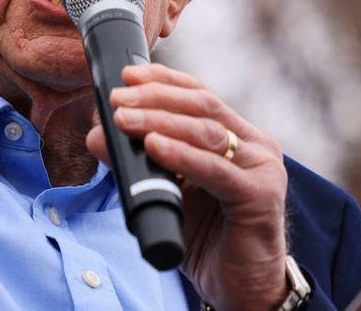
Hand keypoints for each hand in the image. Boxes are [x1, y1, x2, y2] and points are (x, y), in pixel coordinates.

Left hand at [86, 64, 289, 310]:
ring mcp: (262, 170)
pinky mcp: (261, 198)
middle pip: (202, 106)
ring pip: (206, 132)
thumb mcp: (164, 191)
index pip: (199, 94)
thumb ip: (136, 161)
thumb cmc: (206, 235)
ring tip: (123, 119)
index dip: (163, 80)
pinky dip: (181, 155)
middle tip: (115, 99)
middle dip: (154, 97)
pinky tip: (154, 146)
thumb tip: (98, 133)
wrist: (240, 287)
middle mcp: (255, 147)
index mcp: (238, 137)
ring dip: (159, 121)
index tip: (126, 74)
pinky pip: (216, 171)